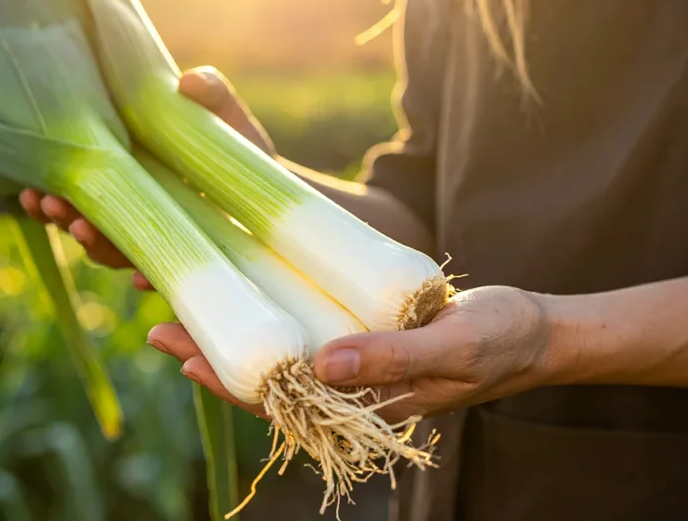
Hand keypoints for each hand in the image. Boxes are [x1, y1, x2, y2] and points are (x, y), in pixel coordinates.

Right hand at [19, 66, 273, 291]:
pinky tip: (142, 274)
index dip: (50, 194)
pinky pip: (162, 277)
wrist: (279, 195)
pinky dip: (150, 275)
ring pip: (114, 252)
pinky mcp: (188, 264)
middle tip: (50, 207)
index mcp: (128, 176)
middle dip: (64, 219)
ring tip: (84, 233)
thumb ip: (213, 95)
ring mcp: (159, 241)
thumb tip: (188, 81)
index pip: (78, 188)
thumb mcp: (227, 118)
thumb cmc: (242, 151)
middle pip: (84, 222)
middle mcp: (135, 212)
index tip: (33, 191)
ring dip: (94, 246)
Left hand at [151, 286, 566, 424]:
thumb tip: (322, 365)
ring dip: (232, 329)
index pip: (279, 399)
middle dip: (209, 353)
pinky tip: (241, 286)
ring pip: (277, 350)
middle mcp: (347, 385)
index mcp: (362, 401)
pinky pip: (303, 326)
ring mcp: (351, 360)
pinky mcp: (359, 333)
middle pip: (264, 375)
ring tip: (178, 304)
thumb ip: (392, 360)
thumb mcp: (453, 347)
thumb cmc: (500, 341)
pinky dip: (268, 309)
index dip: (225, 380)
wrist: (533, 332)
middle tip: (154, 324)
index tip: (179, 354)